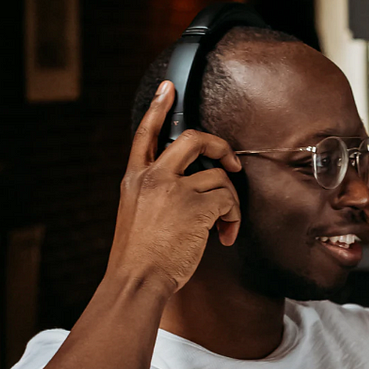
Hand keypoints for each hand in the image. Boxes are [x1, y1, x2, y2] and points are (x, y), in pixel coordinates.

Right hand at [107, 80, 241, 293]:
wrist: (137, 279)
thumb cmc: (139, 258)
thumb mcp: (135, 214)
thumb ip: (154, 193)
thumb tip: (189, 185)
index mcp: (134, 179)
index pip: (145, 134)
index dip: (158, 108)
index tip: (168, 88)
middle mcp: (153, 177)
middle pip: (193, 139)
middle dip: (219, 145)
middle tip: (231, 162)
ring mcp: (174, 190)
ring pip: (219, 176)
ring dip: (230, 201)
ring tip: (224, 226)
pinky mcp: (196, 207)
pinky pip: (229, 200)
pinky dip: (233, 218)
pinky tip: (224, 236)